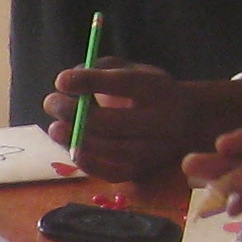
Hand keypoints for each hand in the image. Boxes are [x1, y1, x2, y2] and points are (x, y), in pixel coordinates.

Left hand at [42, 64, 241, 187]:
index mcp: (159, 90)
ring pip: (108, 149)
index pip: (122, 84)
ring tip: (55, 128)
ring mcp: (151, 151)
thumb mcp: (139, 70)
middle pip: (111, 122)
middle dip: (74, 113)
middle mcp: (159, 122)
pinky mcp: (142, 171)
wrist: (190, 123)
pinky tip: (74, 149)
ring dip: (75, 139)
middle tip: (51, 102)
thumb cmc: (153, 92)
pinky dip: (88, 162)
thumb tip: (71, 77)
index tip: (61, 80)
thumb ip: (107, 68)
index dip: (89, 82)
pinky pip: (111, 172)